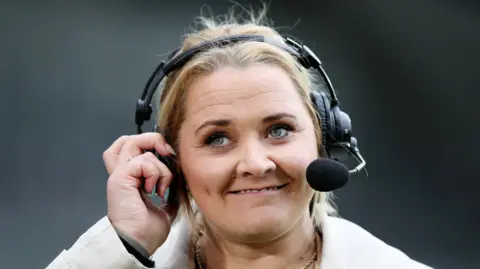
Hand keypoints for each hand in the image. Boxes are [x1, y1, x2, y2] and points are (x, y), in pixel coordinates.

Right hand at [102, 133, 176, 254]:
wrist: (139, 244)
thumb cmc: (147, 231)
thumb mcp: (166, 204)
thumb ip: (169, 188)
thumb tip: (180, 176)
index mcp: (130, 179)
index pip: (130, 147)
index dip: (148, 143)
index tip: (168, 156)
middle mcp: (121, 174)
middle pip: (127, 139)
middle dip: (151, 140)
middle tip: (167, 154)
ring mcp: (118, 175)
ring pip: (135, 144)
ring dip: (159, 165)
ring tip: (161, 186)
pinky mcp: (119, 180)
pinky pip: (142, 161)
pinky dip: (155, 173)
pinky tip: (155, 191)